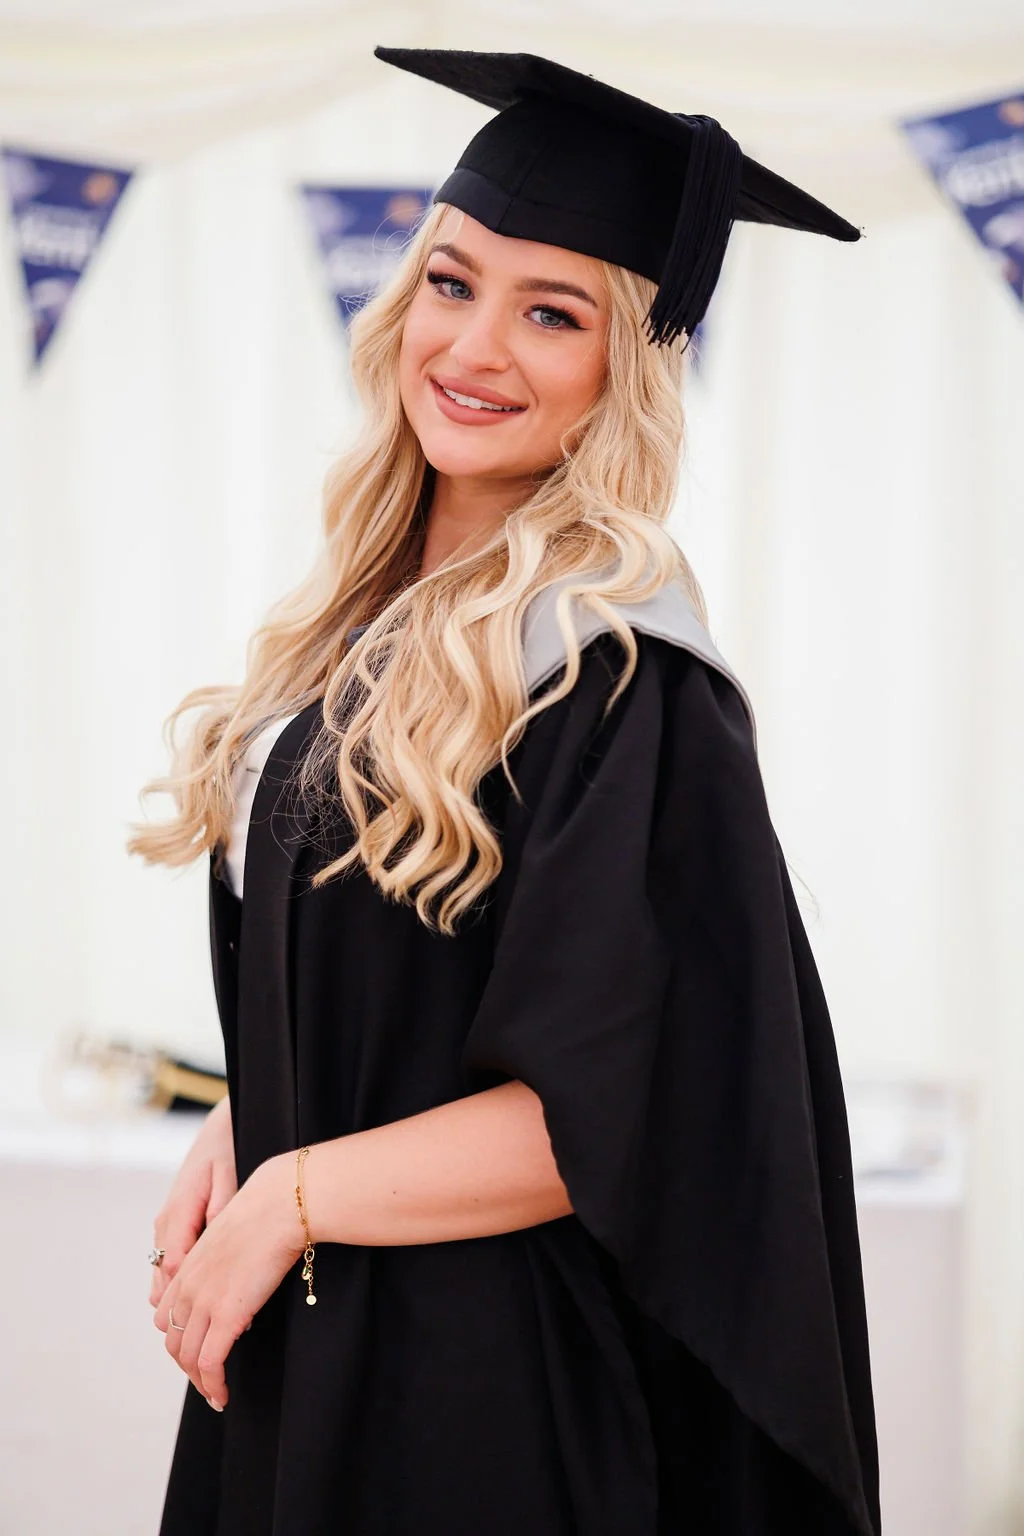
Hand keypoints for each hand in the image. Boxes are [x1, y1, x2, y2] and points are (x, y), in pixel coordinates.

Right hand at [149, 1094, 236, 1311]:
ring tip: (208, 1331)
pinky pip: (169, 1268)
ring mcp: (167, 1228)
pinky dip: (181, 1288)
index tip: (216, 1319)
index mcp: (177, 1212)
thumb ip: (220, 1208)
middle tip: (211, 1337)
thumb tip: (213, 1239)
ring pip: (163, 1278)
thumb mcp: (228, 1174)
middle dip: (184, 1311)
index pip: (174, 1267)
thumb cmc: (226, 1151)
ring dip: (180, 1303)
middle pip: (164, 1281)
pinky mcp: (174, 1229)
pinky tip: (204, 1304)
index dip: (191, 1298)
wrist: (218, 1131)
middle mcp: (166, 1224)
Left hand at [153, 1152, 304, 1410]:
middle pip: (174, 1342)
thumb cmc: (269, 1212)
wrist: (281, 1205)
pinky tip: (224, 1395)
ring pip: (188, 1358)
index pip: (167, 1316)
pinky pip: (210, 1364)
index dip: (180, 1339)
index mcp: (188, 1266)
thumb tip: (238, 1271)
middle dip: (188, 1366)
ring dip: (201, 1382)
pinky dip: (213, 1385)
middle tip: (209, 1380)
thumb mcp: (233, 1233)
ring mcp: (204, 1302)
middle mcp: (188, 1286)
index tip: (199, 1351)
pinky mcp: (226, 1316)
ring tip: (217, 1394)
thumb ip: (225, 1257)